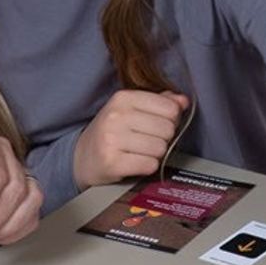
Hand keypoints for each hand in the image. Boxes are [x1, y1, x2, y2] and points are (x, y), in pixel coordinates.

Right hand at [73, 91, 188, 188]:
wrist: (82, 157)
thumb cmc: (112, 132)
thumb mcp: (131, 110)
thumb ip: (159, 102)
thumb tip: (183, 101)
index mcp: (123, 98)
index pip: (170, 108)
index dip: (170, 119)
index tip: (157, 125)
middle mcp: (116, 116)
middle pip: (167, 129)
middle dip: (163, 138)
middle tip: (146, 141)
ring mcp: (112, 139)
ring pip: (160, 148)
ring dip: (155, 154)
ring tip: (139, 152)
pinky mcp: (112, 163)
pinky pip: (150, 165)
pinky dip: (147, 166)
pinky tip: (135, 162)